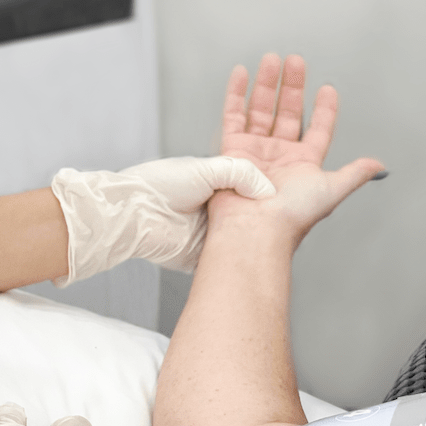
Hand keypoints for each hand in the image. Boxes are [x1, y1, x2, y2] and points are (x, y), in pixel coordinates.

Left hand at [50, 154, 274, 283]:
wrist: (133, 214)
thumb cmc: (157, 185)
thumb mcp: (206, 168)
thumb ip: (241, 173)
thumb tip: (268, 192)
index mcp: (214, 181)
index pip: (251, 185)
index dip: (270, 189)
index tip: (291, 190)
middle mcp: (214, 207)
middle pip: (252, 213)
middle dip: (268, 217)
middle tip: (290, 215)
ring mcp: (210, 232)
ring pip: (244, 237)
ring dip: (258, 238)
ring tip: (279, 235)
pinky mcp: (205, 255)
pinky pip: (229, 258)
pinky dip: (242, 257)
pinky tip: (257, 253)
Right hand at [215, 54, 384, 241]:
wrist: (256, 228)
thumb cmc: (292, 215)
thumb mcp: (332, 190)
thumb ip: (353, 173)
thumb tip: (378, 166)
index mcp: (304, 164)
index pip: (317, 129)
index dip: (324, 110)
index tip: (328, 89)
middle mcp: (279, 156)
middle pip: (288, 112)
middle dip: (293, 86)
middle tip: (296, 62)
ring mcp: (255, 151)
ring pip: (262, 109)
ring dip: (267, 84)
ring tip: (273, 60)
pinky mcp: (232, 150)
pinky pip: (233, 116)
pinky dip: (237, 94)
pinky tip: (243, 74)